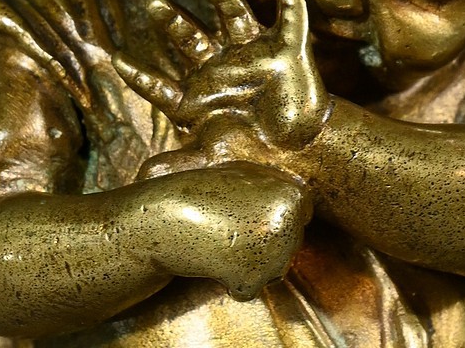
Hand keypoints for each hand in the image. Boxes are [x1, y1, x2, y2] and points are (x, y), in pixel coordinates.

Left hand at [112, 0, 328, 173]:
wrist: (301, 151)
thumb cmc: (255, 155)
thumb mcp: (215, 158)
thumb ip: (182, 164)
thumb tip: (146, 177)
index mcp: (198, 98)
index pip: (160, 85)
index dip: (138, 73)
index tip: (115, 57)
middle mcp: (220, 71)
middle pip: (189, 40)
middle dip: (171, 21)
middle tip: (152, 2)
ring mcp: (251, 57)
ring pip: (233, 19)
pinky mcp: (286, 52)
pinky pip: (291, 24)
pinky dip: (292, 7)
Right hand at [142, 162, 311, 300]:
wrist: (162, 217)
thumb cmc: (199, 191)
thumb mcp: (245, 176)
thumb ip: (276, 188)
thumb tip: (302, 203)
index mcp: (293, 195)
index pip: (302, 212)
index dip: (274, 214)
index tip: (251, 213)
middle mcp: (290, 225)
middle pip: (290, 243)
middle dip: (265, 241)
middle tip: (230, 229)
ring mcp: (274, 254)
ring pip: (274, 269)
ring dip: (250, 263)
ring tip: (220, 241)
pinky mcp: (253, 279)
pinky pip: (249, 289)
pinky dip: (232, 282)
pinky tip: (213, 261)